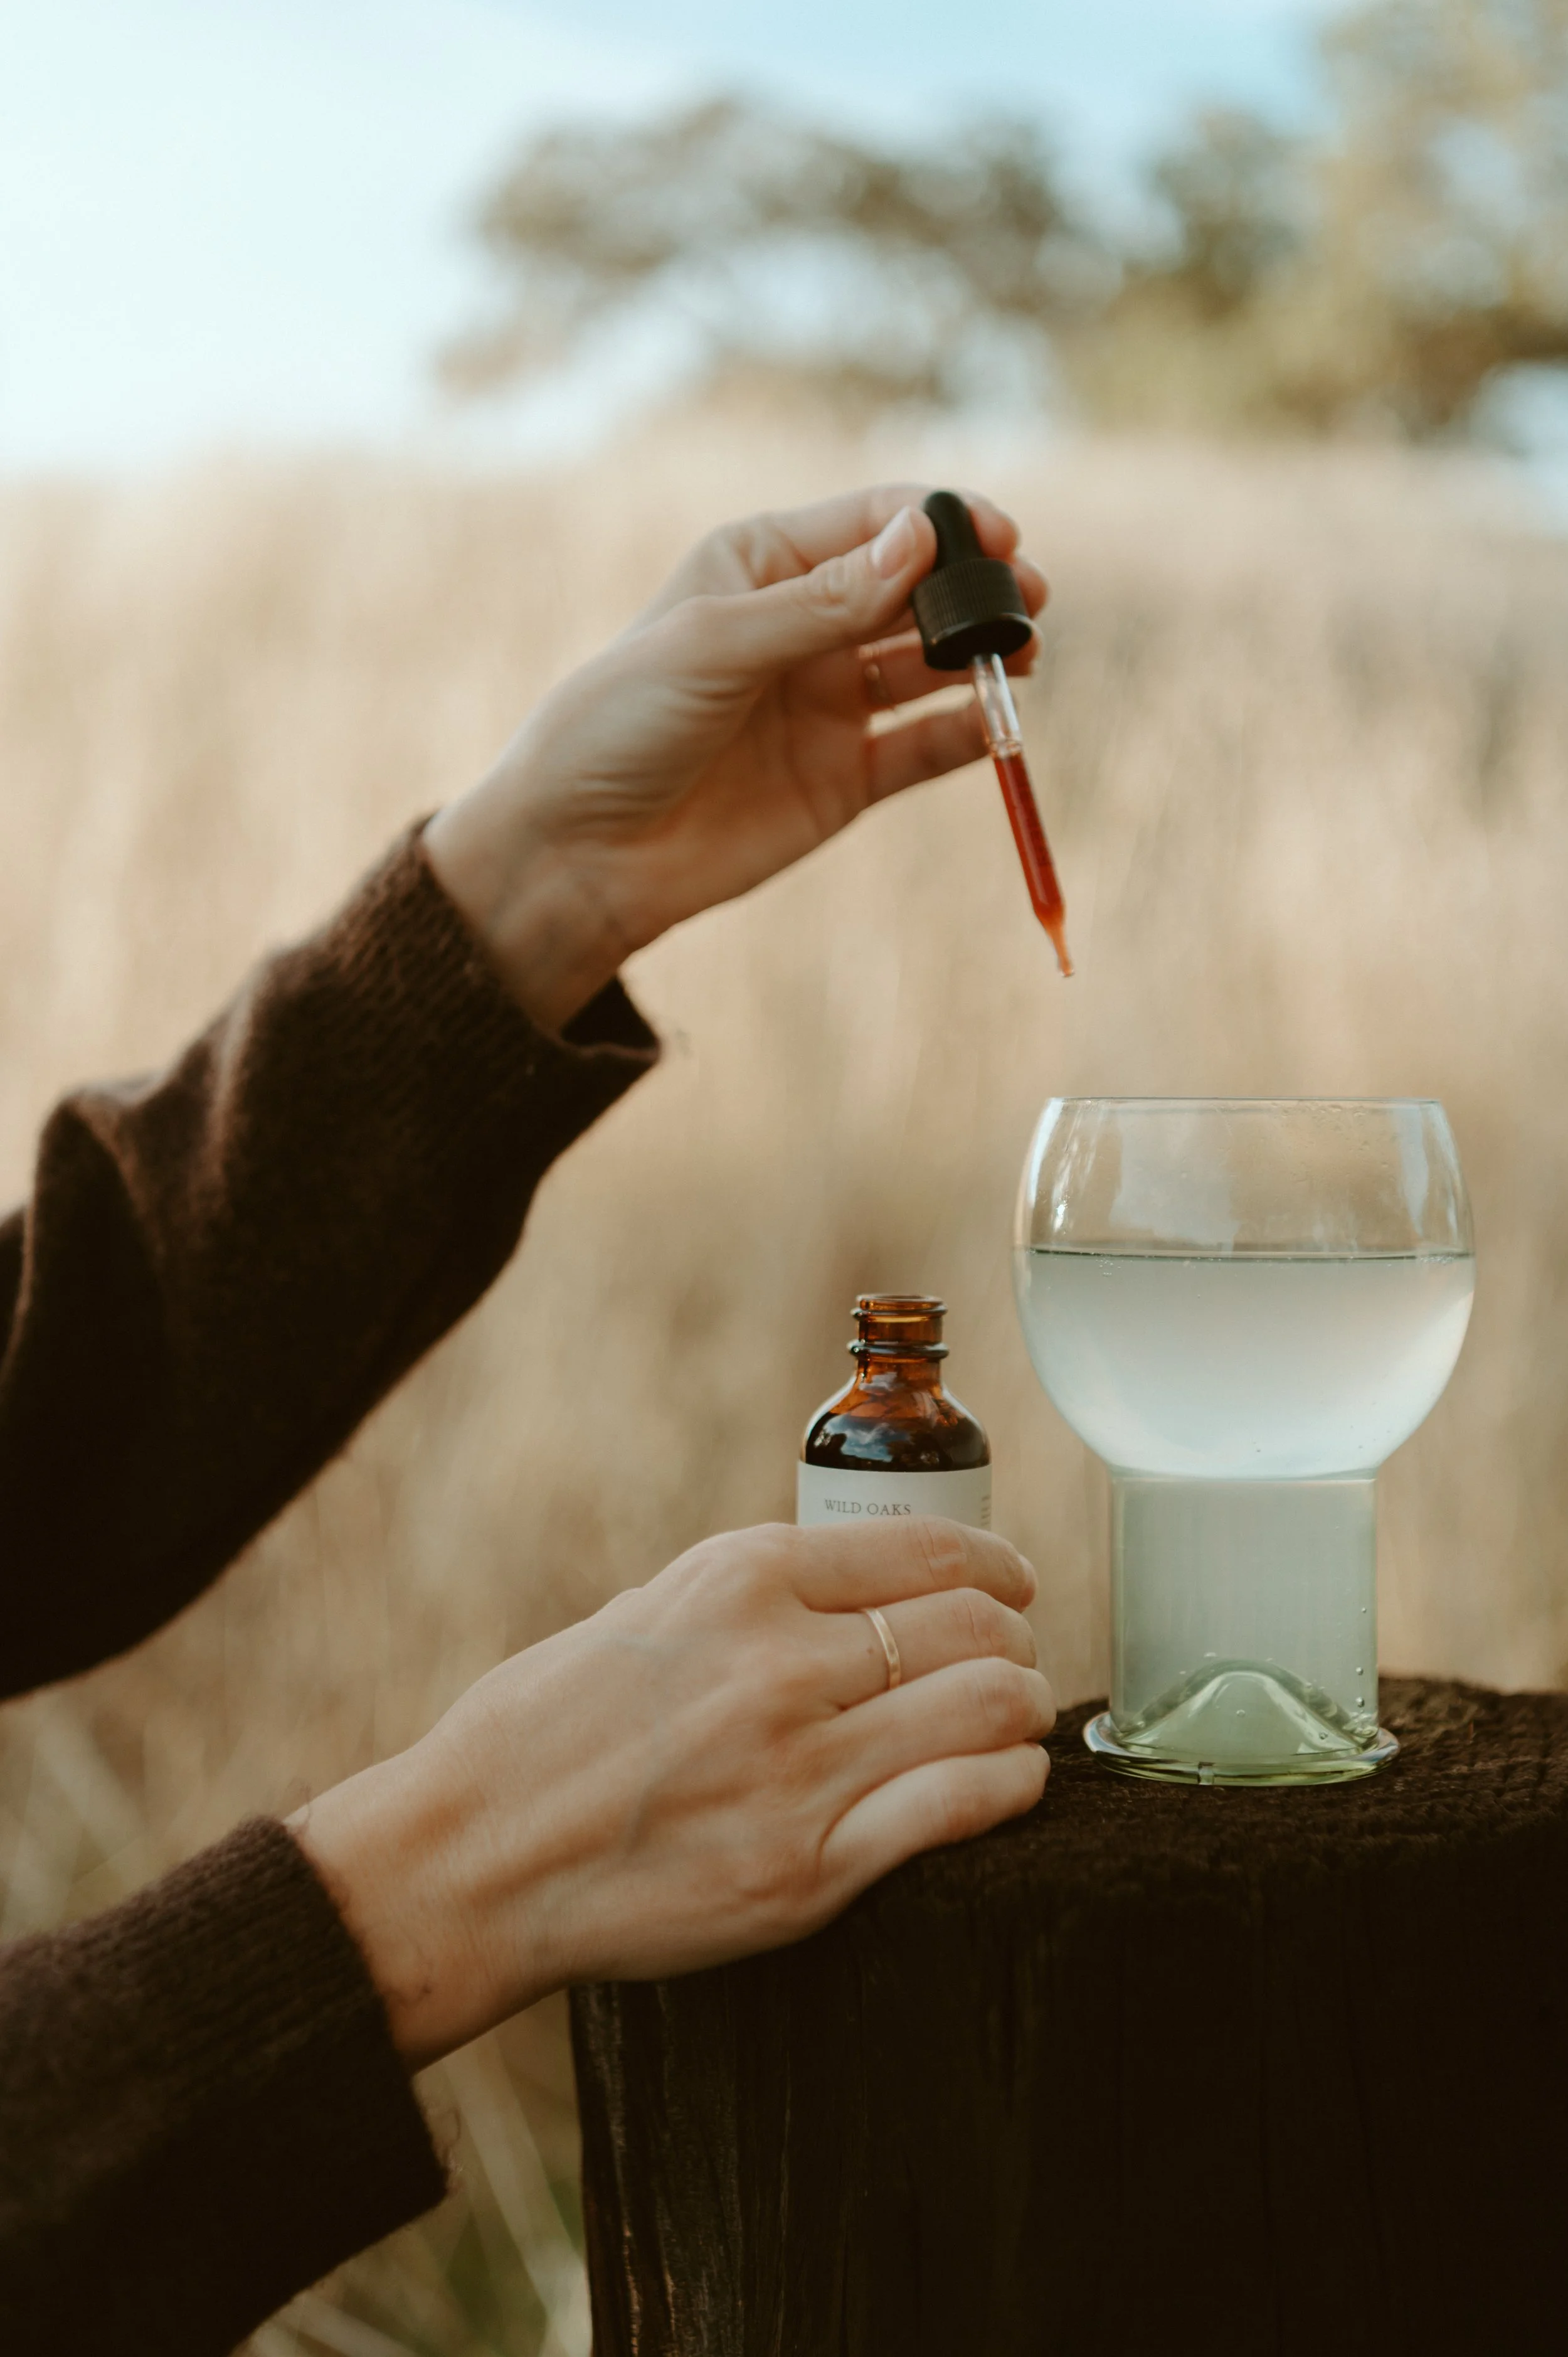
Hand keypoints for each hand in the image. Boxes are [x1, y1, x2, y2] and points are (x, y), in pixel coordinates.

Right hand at [292, 1518, 1052, 2068]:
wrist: (472, 1858)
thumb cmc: (552, 1730)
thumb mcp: (652, 1608)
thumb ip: (761, 1595)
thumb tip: (872, 1587)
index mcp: (740, 1578)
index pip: (931, 1551)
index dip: (999, 1570)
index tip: (1013, 1588)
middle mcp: (779, 1662)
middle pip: (975, 1628)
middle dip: (1015, 1642)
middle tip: (1011, 1662)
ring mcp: (798, 1770)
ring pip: (990, 1709)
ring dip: (1022, 1711)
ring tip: (1011, 1722)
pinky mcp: (808, 1872)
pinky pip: (964, 1807)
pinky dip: (1009, 1787)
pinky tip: (1003, 1783)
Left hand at [424, 486, 1046, 1028]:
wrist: (582, 854)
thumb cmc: (622, 727)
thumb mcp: (717, 646)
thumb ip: (824, 602)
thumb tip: (921, 539)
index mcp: (762, 566)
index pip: (874, 524)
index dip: (940, 523)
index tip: (996, 536)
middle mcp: (803, 627)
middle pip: (914, 591)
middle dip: (973, 588)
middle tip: (1026, 596)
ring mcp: (828, 704)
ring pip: (929, 665)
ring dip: (982, 655)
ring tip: (1024, 653)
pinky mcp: (845, 779)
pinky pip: (924, 746)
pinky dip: (968, 734)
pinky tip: (1000, 724)